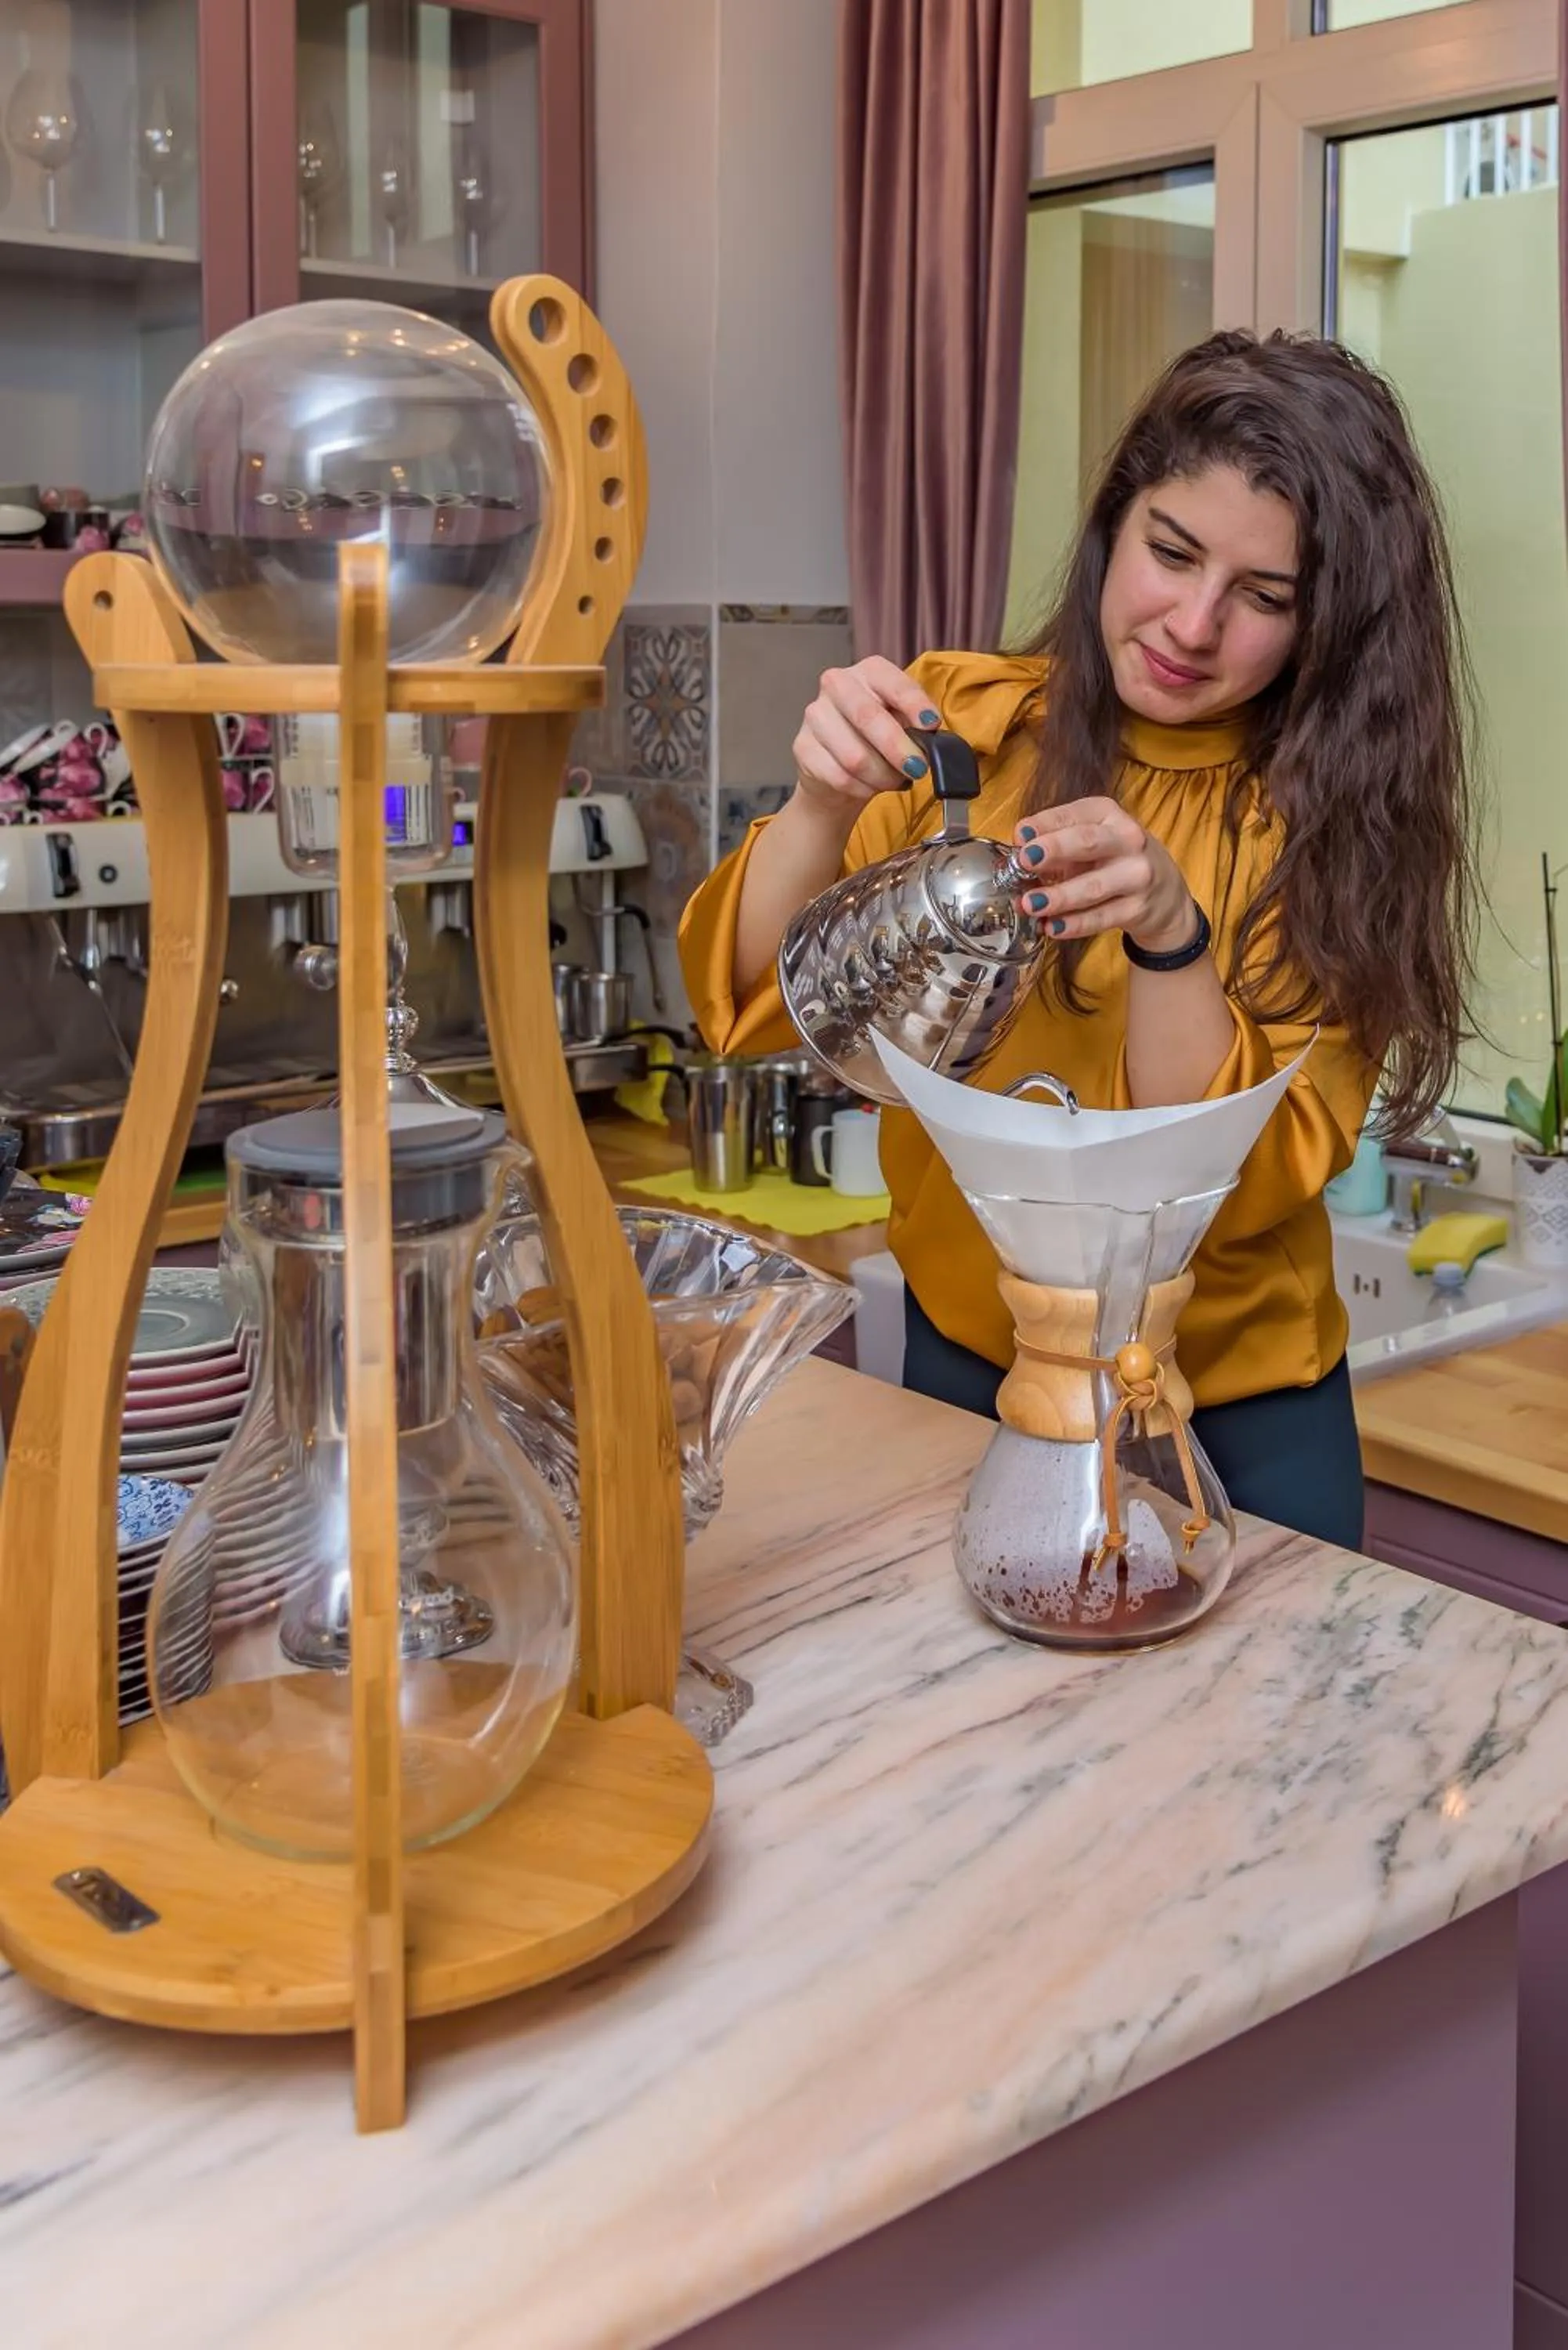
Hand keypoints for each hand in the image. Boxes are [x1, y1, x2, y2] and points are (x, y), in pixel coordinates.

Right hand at [791, 656, 941, 823]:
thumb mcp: (902, 724)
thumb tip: (929, 737)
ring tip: (893, 781)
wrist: (837, 770)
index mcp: (869, 672)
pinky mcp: (802, 747)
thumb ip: (916, 725)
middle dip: (898, 749)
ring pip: (854, 756)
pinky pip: (840, 776)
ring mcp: (815, 715)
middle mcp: (837, 684)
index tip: (931, 725)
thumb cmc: (876, 741)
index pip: (893, 683)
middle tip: (917, 768)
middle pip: (868, 717)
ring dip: (882, 776)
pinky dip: (862, 789)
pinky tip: (869, 786)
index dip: (914, 704)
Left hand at [1012, 799, 1196, 953]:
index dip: (1046, 823)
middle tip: (1025, 860)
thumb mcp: (1092, 842)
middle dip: (1054, 849)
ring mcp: (1136, 875)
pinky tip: (1052, 927)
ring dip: (1059, 896)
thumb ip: (1057, 842)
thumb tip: (1019, 847)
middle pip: (1088, 842)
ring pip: (1093, 886)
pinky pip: (1101, 917)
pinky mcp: (1137, 908)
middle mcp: (1128, 840)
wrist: (1165, 896)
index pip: (1075, 814)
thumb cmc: (1115, 861)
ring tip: (1030, 904)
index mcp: (1110, 815)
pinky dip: (1074, 924)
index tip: (1020, 835)